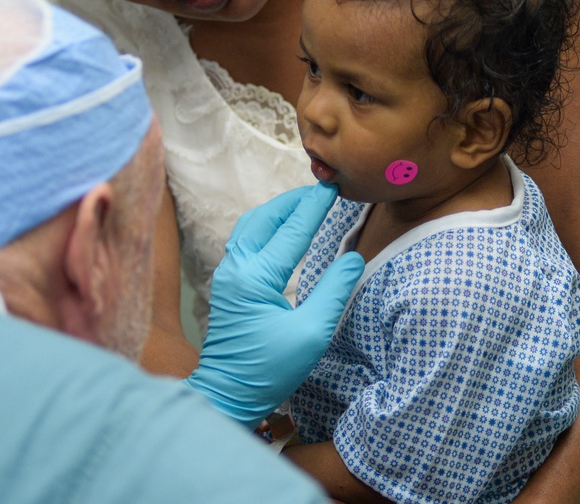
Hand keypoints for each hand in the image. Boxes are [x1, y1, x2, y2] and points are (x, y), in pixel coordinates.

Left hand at [183, 183, 364, 429]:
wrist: (228, 392)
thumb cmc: (270, 369)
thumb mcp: (312, 334)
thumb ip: (334, 292)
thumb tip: (352, 257)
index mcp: (256, 277)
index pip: (292, 231)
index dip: (315, 207)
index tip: (332, 187)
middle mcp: (236, 268)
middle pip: (265, 218)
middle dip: (293, 201)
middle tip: (321, 189)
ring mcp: (227, 274)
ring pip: (251, 225)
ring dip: (277, 211)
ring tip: (303, 203)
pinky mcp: (226, 283)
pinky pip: (244, 240)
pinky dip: (265, 225)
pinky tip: (280, 227)